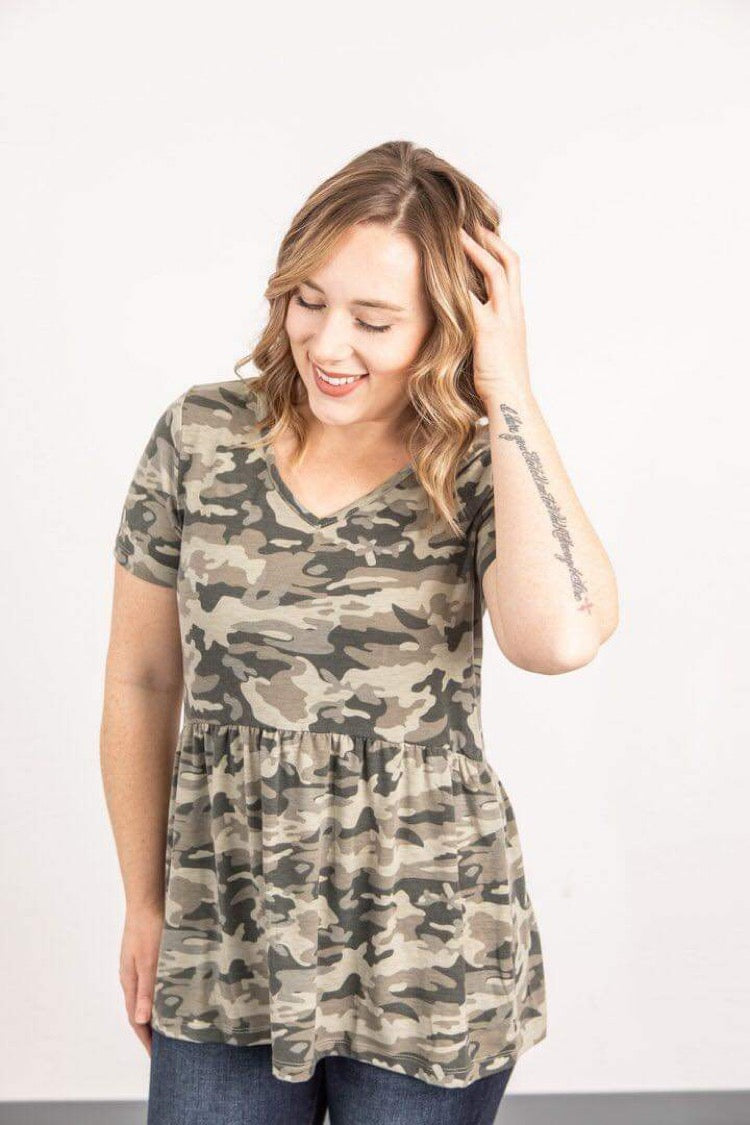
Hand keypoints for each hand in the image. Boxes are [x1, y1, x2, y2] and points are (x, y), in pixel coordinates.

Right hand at [119, 904, 163, 1054]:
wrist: (148, 899)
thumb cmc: (150, 928)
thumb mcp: (150, 961)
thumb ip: (146, 989)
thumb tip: (142, 1020)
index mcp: (130, 981)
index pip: (136, 1019)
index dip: (146, 1038)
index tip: (156, 1056)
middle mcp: (131, 976)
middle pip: (139, 1010)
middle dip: (150, 1030)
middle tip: (166, 1046)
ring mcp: (137, 965)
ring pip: (145, 996)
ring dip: (155, 1012)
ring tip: (170, 1025)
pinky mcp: (146, 955)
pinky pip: (151, 982)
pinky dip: (159, 994)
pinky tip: (171, 993)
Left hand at [459, 226, 531, 403]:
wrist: (511, 400)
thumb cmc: (501, 382)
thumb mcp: (495, 349)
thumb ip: (485, 331)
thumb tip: (465, 323)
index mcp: (515, 314)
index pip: (512, 271)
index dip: (499, 249)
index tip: (483, 233)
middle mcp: (513, 311)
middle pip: (509, 262)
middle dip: (490, 239)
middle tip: (471, 222)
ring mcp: (503, 319)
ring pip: (495, 272)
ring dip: (476, 249)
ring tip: (457, 232)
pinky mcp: (488, 330)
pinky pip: (474, 298)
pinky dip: (460, 280)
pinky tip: (444, 269)